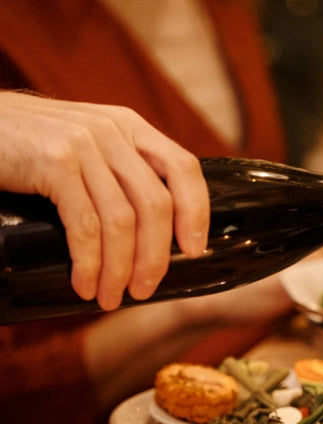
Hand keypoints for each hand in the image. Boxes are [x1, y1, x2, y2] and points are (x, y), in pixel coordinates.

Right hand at [0, 91, 208, 309]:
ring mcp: (84, 145)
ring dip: (119, 268)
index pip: (184, 169)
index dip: (196, 213)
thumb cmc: (26, 144)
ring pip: (122, 220)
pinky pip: (86, 225)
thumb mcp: (85, 144)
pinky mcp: (54, 163)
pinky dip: (89, 262)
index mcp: (130, 126)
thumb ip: (118, 170)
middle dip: (155, 256)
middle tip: (145, 291)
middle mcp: (113, 132)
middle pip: (156, 204)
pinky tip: (84, 284)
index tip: (194, 251)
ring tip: (110, 297)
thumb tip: (152, 233)